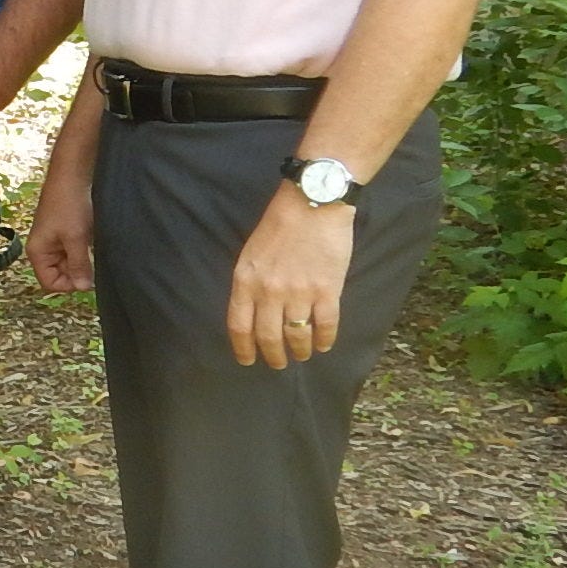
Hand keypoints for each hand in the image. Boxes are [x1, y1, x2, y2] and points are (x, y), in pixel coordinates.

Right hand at [26, 165, 95, 293]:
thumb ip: (79, 265)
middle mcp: (42, 250)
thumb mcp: (76, 239)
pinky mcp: (63, 234)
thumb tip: (83, 288)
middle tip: (90, 257)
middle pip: (59, 275)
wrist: (71, 176)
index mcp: (37, 253)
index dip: (69, 284)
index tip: (86, 275)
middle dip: (76, 270)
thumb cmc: (68, 205)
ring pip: (68, 263)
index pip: (50, 283)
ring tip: (88, 244)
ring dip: (81, 259)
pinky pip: (73, 251)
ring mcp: (53, 242)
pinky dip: (83, 249)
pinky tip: (89, 238)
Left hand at [228, 184, 356, 367]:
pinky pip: (325, 325)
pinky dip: (324, 340)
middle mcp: (270, 292)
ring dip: (300, 351)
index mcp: (246, 281)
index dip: (243, 348)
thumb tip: (253, 313)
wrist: (313, 203)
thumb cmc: (279, 224)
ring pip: (297, 335)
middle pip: (268, 337)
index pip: (239, 326)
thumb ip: (250, 283)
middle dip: (273, 356)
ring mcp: (299, 293)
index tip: (248, 360)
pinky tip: (323, 345)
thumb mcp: (251, 253)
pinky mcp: (327, 291)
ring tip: (302, 355)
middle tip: (278, 364)